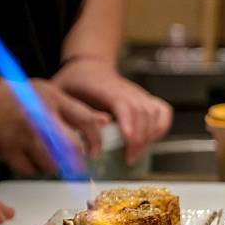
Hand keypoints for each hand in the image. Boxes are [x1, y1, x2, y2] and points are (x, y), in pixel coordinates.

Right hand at [0, 77, 109, 175]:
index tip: (94, 152)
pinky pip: (28, 169)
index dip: (96, 141)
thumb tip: (105, 121)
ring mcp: (23, 133)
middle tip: (77, 168)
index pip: (86, 121)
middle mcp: (41, 116)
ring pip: (50, 162)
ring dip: (54, 167)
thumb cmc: (19, 96)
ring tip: (49, 160)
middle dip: (78, 163)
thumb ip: (77, 109)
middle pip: (71, 146)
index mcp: (55, 100)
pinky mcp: (7, 147)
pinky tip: (31, 160)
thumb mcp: (51, 94)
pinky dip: (33, 169)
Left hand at [53, 60, 172, 163]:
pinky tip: (150, 140)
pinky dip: (161, 127)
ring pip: (153, 112)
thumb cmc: (74, 82)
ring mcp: (136, 93)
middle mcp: (125, 89)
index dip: (128, 120)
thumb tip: (87, 134)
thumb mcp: (62, 94)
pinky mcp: (144, 98)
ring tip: (135, 154)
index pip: (122, 102)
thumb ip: (73, 113)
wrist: (88, 66)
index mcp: (103, 87)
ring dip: (149, 136)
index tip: (128, 138)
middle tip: (128, 158)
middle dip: (139, 137)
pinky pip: (162, 111)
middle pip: (141, 111)